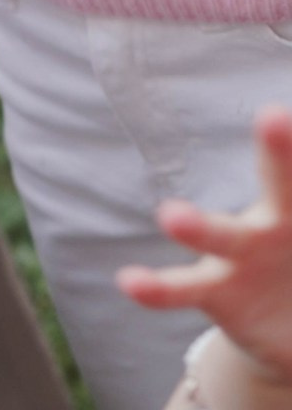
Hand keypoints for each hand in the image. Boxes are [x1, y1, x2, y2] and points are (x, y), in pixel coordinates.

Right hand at [120, 105, 291, 382]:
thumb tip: (198, 251)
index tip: (291, 114)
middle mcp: (281, 220)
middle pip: (283, 178)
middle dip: (281, 149)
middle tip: (274, 118)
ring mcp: (243, 254)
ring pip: (221, 233)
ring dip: (199, 222)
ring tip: (175, 216)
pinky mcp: (217, 294)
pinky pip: (182, 289)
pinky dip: (156, 287)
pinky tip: (132, 282)